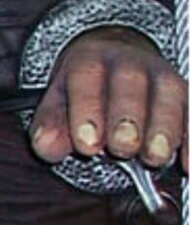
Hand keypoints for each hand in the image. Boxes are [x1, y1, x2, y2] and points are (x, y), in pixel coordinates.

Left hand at [28, 27, 186, 172]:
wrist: (115, 63)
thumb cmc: (82, 92)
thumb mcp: (57, 104)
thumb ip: (49, 126)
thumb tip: (48, 148)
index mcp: (88, 61)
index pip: (86, 77)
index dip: (88, 110)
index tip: (87, 145)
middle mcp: (128, 63)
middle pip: (130, 83)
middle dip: (128, 119)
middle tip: (123, 149)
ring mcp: (161, 75)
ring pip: (168, 94)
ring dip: (165, 128)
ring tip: (156, 157)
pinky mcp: (185, 93)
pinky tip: (188, 163)